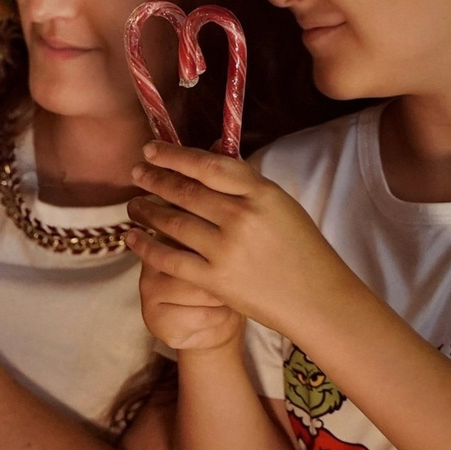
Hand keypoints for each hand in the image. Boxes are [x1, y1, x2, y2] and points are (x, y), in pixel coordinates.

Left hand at [123, 143, 355, 342]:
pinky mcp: (215, 280)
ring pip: (173, 222)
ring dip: (147, 211)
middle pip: (186, 192)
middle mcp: (242, 217)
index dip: (174, 155)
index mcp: (261, 193)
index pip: (208, 165)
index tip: (151, 150)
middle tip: (136, 173)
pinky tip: (133, 238)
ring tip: (133, 205)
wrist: (317, 300)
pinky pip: (170, 259)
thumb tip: (209, 152)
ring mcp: (226, 249)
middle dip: (154, 180)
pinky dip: (147, 247)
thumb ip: (244, 182)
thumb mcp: (280, 205)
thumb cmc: (301, 248)